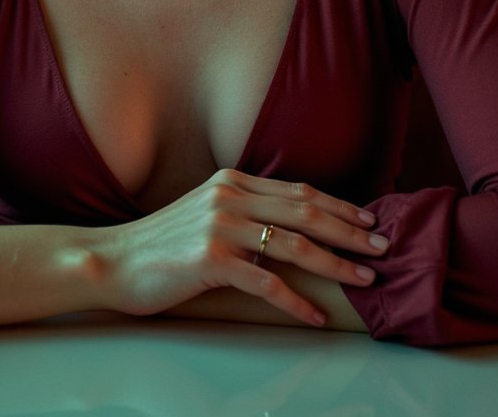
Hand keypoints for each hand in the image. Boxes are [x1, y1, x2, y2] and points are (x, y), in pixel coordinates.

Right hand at [95, 168, 388, 325]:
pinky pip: (267, 282)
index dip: (339, 206)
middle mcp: (229, 195)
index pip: (299, 190)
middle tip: (383, 247)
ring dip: (336, 264)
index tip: (369, 221)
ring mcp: (220, 225)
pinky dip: (297, 302)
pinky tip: (314, 317)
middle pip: (306, 211)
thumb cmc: (162, 244)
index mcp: (232, 181)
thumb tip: (288, 225)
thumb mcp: (205, 212)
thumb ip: (243, 210)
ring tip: (364, 280)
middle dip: (350, 231)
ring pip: (294, 244)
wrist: (114, 260)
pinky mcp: (211, 258)